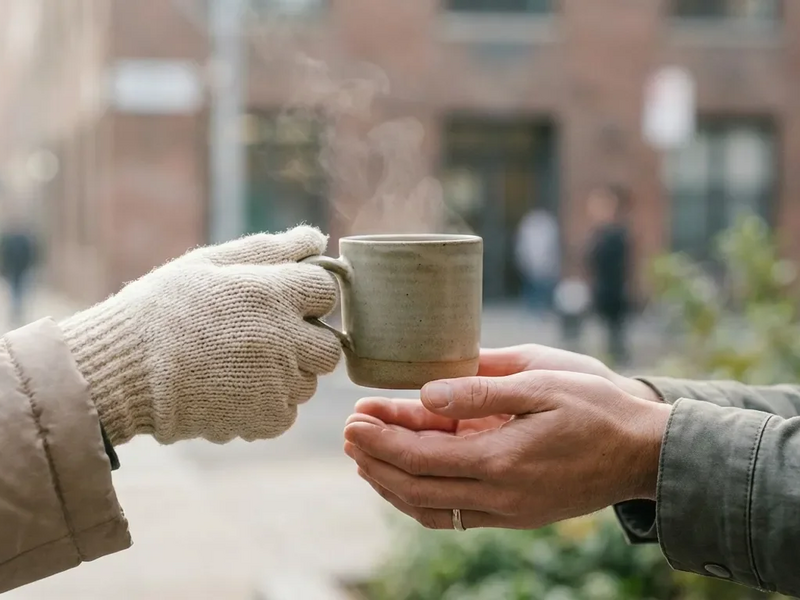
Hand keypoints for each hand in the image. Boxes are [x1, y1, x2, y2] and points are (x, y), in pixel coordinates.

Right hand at [61, 226, 341, 444]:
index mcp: (273, 293)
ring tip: (238, 366)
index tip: (279, 300)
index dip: (306, 294)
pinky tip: (232, 390)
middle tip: (265, 339)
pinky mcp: (268, 419)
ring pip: (309, 380)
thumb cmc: (161, 309)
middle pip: (330, 343)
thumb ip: (270, 250)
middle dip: (306, 340)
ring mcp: (280, 382)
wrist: (122, 371)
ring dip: (287, 374)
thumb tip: (317, 237)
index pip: (327, 289)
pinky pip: (287, 410)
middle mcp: (286, 338)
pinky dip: (267, 404)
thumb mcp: (210, 264)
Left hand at [344, 356, 670, 530]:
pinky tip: (407, 479)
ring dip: (392, 484)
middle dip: (376, 462)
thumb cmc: (597, 406)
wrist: (645, 451)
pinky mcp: (516, 513)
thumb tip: (427, 393)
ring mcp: (508, 510)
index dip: (381, 440)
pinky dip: (421, 498)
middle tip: (349, 436)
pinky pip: (454, 515)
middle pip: (416, 488)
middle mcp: (500, 495)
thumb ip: (481, 389)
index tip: (354, 418)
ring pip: (431, 508)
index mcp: (503, 459)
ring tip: (365, 458)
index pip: (421, 457)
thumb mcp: (542, 381)